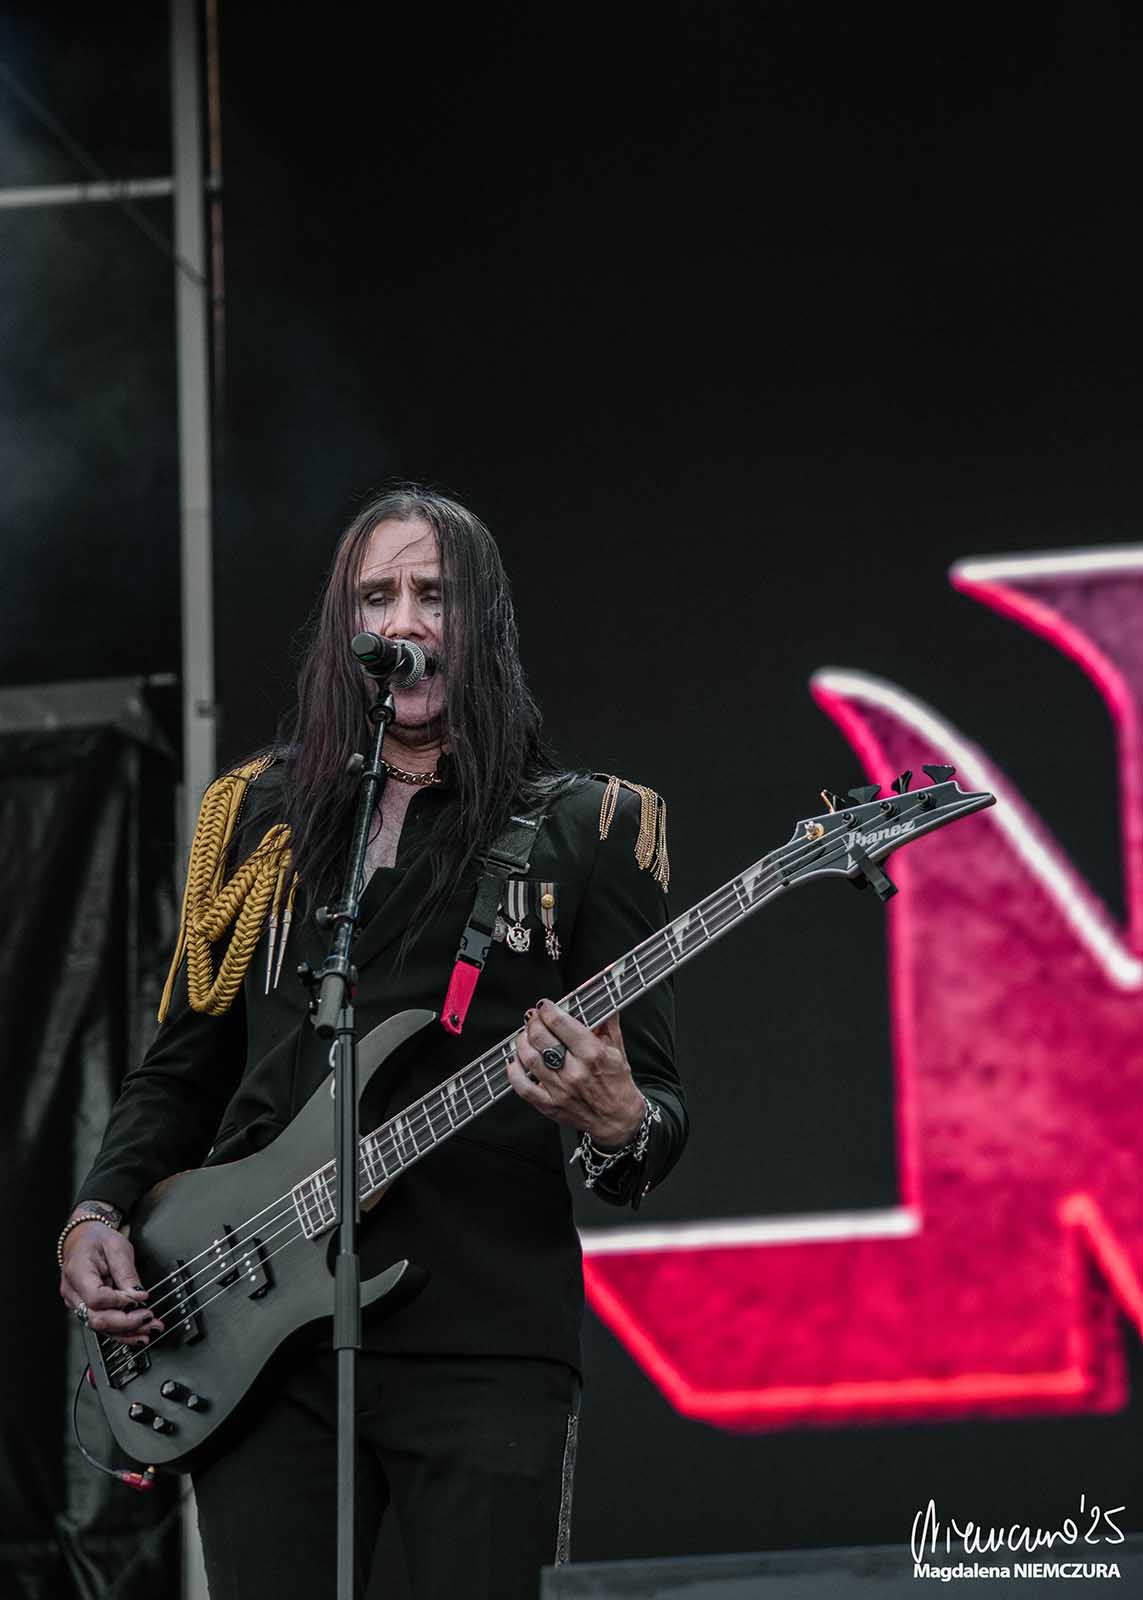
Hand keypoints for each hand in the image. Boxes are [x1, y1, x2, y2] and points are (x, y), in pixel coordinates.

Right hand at [59, 1208, 162, 1346]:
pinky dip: (122, 1332)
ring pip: (100, 1327)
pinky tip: (139, 1334)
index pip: (96, 1297)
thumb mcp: (116, 1247)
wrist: (83, 1240)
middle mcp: (73, 1293)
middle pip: (96, 1318)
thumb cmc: (97, 1240)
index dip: (119, 1301)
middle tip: (149, 1318)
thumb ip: (126, 1272)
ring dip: (127, 1332)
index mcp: (77, 1272)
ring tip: (150, 1330)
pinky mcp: (86, 1310)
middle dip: (125, 1323)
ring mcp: (78, 1304)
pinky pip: (103, 1326)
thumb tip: (138, 1295)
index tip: (141, 1297)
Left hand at [508, 999, 645, 1147]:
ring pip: (528, 1058)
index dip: (547, 1009)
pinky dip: (514, 1071)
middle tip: (534, 1018)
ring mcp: (560, 1089)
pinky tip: (516, 1061)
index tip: (545, 1006)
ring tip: (525, 1036)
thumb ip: (607, 1022)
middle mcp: (574, 1071)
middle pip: (540, 1037)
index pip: (560, 1022)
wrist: (618, 1119)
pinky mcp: (549, 1105)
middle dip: (533, 1022)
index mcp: (592, 1053)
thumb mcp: (618, 1049)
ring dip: (522, 1041)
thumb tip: (603, 998)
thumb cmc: (618, 1084)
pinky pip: (522, 1086)